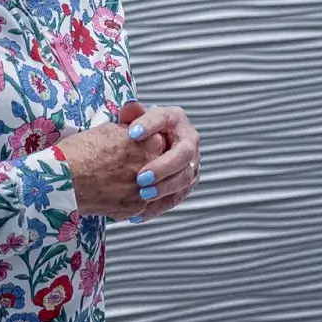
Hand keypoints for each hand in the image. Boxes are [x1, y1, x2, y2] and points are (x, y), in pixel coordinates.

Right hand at [57, 111, 162, 219]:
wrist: (61, 180)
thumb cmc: (79, 151)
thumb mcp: (108, 129)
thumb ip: (129, 128)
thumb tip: (136, 123)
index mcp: (148, 141)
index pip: (158, 142)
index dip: (144, 147)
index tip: (132, 150)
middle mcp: (152, 164)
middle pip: (156, 164)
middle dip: (144, 166)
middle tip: (121, 167)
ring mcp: (146, 187)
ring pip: (150, 186)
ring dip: (138, 184)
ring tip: (115, 181)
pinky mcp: (136, 206)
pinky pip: (139, 203)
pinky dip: (129, 201)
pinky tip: (112, 195)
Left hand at [121, 104, 200, 223]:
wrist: (150, 150)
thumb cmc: (139, 133)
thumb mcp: (134, 121)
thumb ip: (131, 115)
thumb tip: (130, 108)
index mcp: (175, 119)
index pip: (164, 118)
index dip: (149, 125)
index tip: (131, 133)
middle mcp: (188, 140)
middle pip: (182, 154)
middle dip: (163, 167)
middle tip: (140, 177)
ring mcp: (191, 163)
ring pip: (184, 179)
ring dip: (164, 189)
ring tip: (143, 196)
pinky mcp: (187, 184)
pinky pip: (176, 197)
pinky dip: (159, 207)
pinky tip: (140, 213)